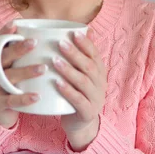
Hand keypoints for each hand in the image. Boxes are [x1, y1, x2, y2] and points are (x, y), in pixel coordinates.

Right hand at [0, 22, 45, 128]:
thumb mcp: (18, 67)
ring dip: (26, 71)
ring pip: (8, 77)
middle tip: (34, 42)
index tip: (15, 24)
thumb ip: (30, 53)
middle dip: (18, 48)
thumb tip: (55, 36)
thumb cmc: (15, 83)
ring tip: (43, 68)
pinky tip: (37, 96)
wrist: (0, 112)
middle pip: (3, 56)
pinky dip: (24, 98)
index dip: (4, 32)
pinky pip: (11, 100)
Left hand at [53, 28, 106, 150]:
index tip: (74, 33)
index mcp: (99, 72)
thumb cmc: (78, 93)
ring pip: (84, 82)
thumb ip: (82, 54)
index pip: (95, 54)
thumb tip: (86, 29)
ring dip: (69, 70)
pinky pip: (78, 100)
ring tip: (54, 61)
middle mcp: (100, 83)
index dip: (85, 43)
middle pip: (89, 66)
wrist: (81, 124)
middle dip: (75, 54)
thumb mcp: (81, 74)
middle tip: (60, 43)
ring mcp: (96, 98)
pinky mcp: (88, 112)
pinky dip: (68, 91)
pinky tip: (57, 83)